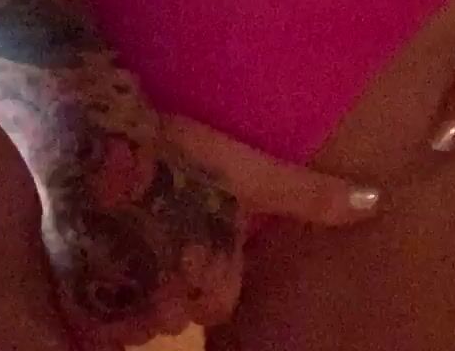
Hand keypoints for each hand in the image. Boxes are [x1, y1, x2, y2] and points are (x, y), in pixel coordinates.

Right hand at [37, 106, 382, 347]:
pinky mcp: (79, 308)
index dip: (207, 252)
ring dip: (137, 278)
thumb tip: (376, 201)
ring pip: (139, 309)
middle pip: (178, 302)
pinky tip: (103, 240)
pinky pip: (98, 314)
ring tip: (131, 222)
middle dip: (172, 268)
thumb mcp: (251, 169)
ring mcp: (122, 314)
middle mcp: (169, 312)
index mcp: (213, 284)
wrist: (95, 140)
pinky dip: (100, 287)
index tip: (194, 215)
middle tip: (162, 213)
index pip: (220, 291)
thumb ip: (311, 195)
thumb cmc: (181, 150)